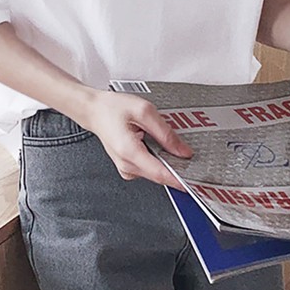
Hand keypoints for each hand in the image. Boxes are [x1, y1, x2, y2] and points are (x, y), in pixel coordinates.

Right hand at [78, 90, 193, 189]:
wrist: (94, 111)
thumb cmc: (113, 108)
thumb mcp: (144, 112)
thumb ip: (166, 133)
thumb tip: (183, 151)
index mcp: (129, 151)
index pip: (160, 174)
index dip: (180, 179)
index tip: (195, 180)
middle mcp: (126, 165)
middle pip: (160, 175)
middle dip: (176, 167)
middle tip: (188, 154)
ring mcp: (126, 168)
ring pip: (155, 173)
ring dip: (166, 162)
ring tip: (166, 143)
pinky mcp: (127, 167)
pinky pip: (149, 168)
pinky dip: (157, 160)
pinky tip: (156, 146)